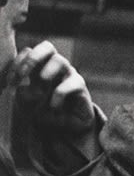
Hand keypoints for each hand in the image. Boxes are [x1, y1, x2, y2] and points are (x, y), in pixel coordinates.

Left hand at [10, 41, 100, 166]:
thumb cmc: (47, 112)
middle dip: (34, 58)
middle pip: (47, 47)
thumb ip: (22, 95)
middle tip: (24, 73)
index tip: (11, 80)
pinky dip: (59, 94)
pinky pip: (71, 83)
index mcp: (40, 67)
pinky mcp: (80, 86)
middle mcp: (55, 67)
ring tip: (40, 89)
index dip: (18, 62)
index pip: (29, 52)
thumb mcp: (28, 105)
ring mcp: (69, 75)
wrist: (69, 127)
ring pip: (60, 60)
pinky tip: (54, 106)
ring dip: (47, 72)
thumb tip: (21, 87)